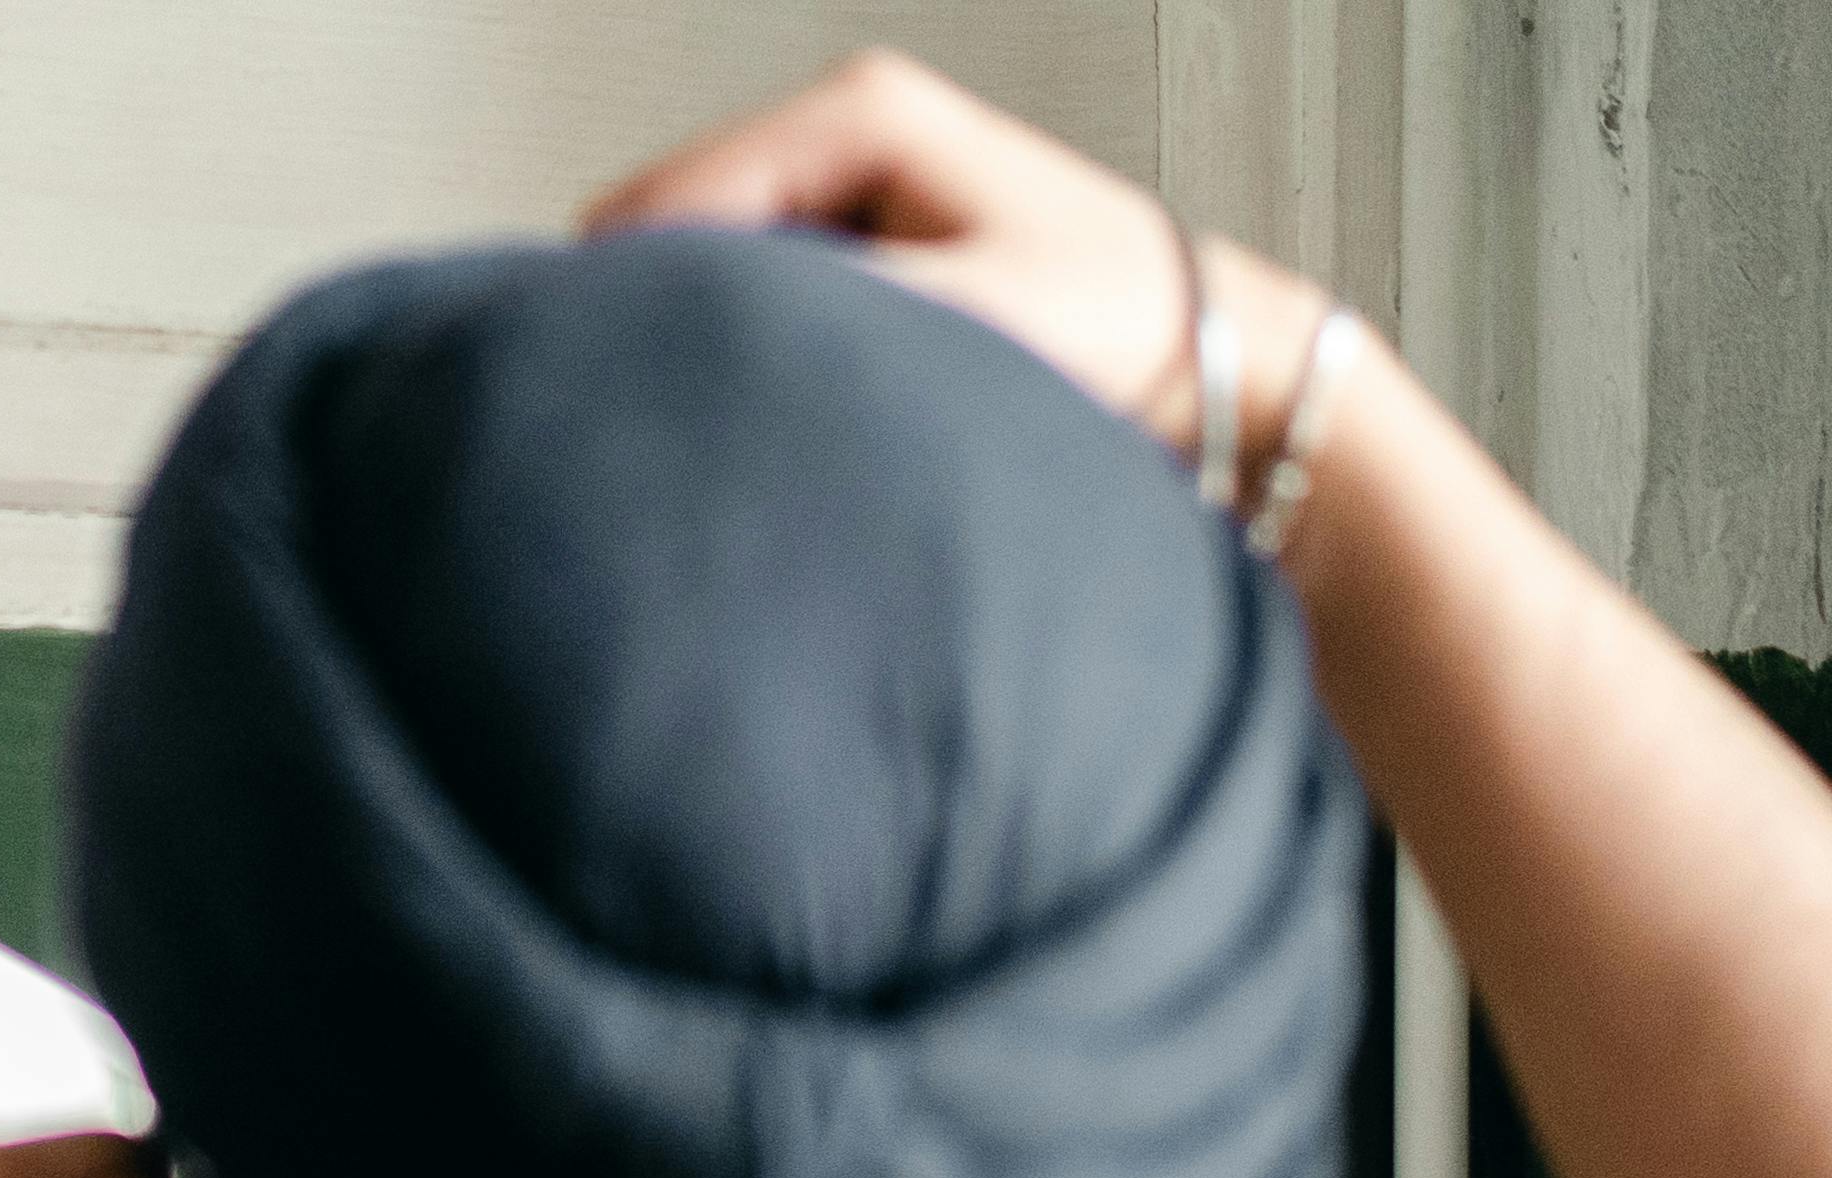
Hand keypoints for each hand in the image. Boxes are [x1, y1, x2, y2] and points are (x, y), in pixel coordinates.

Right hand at [584, 49, 1329, 461]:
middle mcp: (843, 127)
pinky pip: (743, 285)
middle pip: (667, 224)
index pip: (669, 204)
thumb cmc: (1120, 330)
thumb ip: (828, 313)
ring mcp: (844, 178)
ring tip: (739, 405)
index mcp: (861, 112)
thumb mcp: (967, 317)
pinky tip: (776, 390)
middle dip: (663, 315)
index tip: (626, 393)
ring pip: (698, 259)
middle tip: (682, 410)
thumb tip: (706, 325)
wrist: (1204, 364)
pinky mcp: (852, 233)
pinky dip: (742, 340)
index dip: (633, 304)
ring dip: (707, 333)